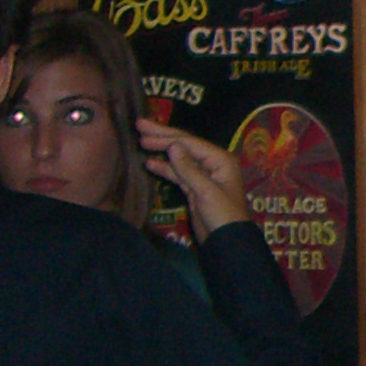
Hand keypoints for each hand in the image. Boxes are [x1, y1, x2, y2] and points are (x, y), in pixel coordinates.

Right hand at [138, 118, 252, 235]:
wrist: (227, 240)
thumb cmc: (222, 215)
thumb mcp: (205, 192)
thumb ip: (188, 169)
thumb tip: (172, 146)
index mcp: (220, 160)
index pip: (190, 143)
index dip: (166, 136)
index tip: (143, 131)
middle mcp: (213, 163)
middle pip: (185, 146)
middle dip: (162, 136)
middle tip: (139, 125)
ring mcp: (204, 175)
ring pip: (180, 158)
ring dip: (161, 150)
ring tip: (141, 142)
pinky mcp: (195, 188)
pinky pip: (178, 173)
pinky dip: (165, 168)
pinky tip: (150, 163)